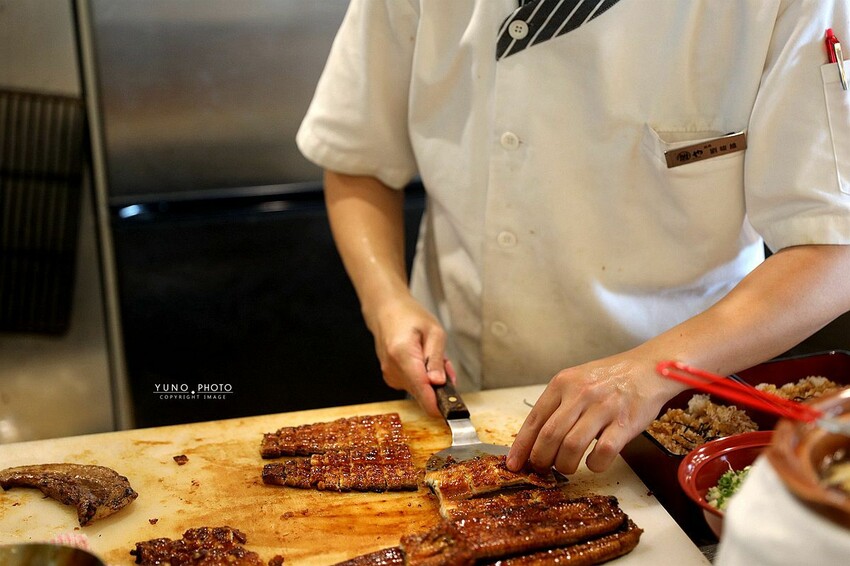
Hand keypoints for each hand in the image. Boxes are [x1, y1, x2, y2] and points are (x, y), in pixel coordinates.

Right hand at [365, 294, 452, 416]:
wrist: (385, 310)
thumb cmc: (409, 315)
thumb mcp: (434, 331)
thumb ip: (437, 359)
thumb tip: (439, 383)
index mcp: (402, 355)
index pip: (421, 390)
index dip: (438, 405)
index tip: (452, 412)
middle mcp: (392, 370)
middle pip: (423, 392)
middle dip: (440, 384)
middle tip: (444, 362)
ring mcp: (390, 376)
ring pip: (420, 389)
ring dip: (432, 379)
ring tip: (430, 355)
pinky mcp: (391, 378)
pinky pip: (414, 385)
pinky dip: (423, 377)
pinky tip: (422, 360)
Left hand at [506, 353, 685, 473]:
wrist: (649, 369)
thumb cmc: (610, 379)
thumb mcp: (576, 381)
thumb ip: (557, 405)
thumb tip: (534, 439)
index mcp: (563, 383)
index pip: (535, 419)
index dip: (521, 446)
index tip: (514, 464)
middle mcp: (580, 394)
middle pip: (549, 436)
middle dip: (541, 459)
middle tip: (542, 469)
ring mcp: (603, 408)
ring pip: (572, 447)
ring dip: (565, 465)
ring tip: (566, 467)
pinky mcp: (625, 424)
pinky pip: (602, 453)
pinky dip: (594, 465)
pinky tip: (593, 463)